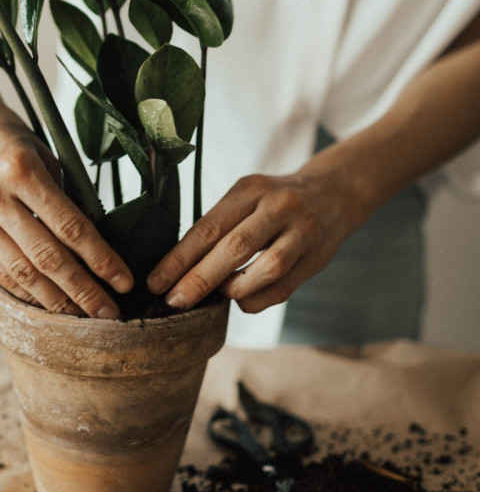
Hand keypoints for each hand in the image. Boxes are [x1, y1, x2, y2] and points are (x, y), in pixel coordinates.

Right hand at [0, 60, 132, 317]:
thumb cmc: (6, 130)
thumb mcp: (41, 150)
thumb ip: (62, 193)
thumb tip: (91, 238)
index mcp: (22, 170)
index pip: (71, 227)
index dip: (101, 259)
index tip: (125, 281)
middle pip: (48, 258)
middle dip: (84, 291)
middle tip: (110, 315)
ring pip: (22, 272)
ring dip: (56, 300)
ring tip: (82, 317)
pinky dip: (25, 289)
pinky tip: (47, 302)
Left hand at [146, 165, 364, 314]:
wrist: (335, 192)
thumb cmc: (274, 201)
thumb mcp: (247, 197)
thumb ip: (220, 227)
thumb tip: (178, 268)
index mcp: (250, 189)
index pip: (208, 227)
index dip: (179, 258)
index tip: (156, 282)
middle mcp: (277, 206)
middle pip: (234, 247)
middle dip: (199, 279)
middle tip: (174, 301)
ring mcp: (301, 231)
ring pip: (266, 267)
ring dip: (234, 288)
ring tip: (215, 298)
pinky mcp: (317, 256)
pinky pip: (284, 286)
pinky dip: (258, 299)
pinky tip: (241, 300)